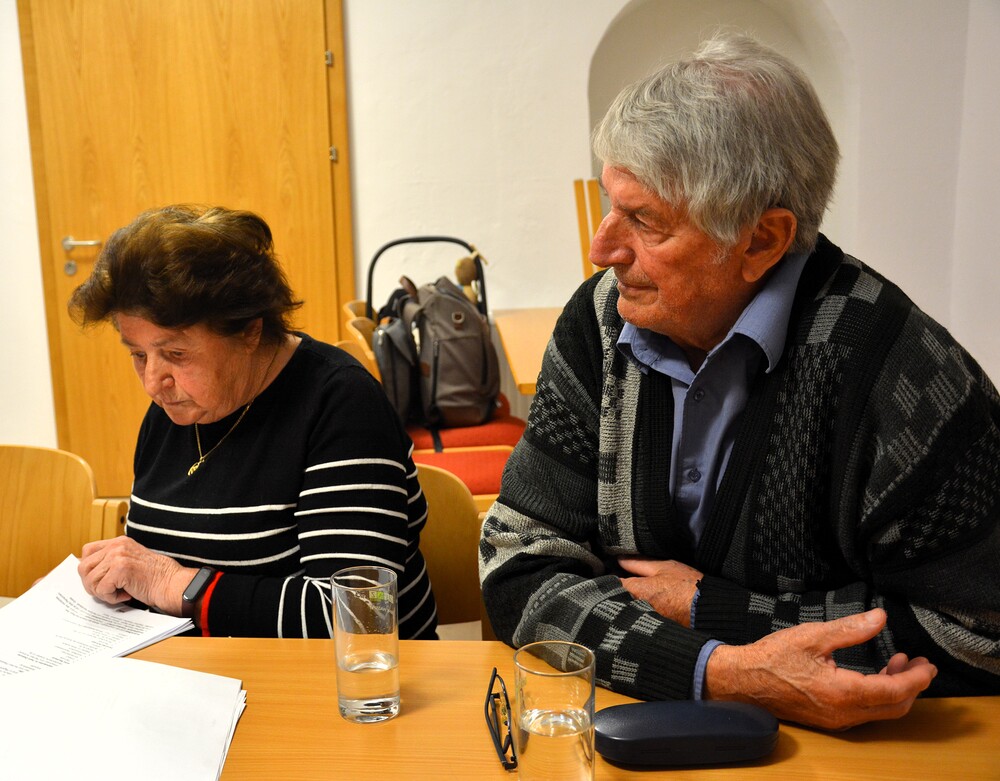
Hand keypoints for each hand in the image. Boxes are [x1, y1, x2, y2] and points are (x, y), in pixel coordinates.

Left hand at [78, 537, 196, 615]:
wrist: (171, 584)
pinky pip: (101, 589)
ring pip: (90, 580)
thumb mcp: (130, 562)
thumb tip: (87, 573)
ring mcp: (118, 555)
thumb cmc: (153, 578)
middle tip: (108, 591)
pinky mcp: (120, 568)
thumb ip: (111, 562)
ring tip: (119, 593)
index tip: (98, 580)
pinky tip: (126, 594)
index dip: (88, 569)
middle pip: (83, 567)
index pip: (87, 551)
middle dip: (91, 584)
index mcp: (119, 542)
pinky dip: (111, 598)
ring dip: (102, 593)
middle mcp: (117, 545)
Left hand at [618, 556, 702, 626]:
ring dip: (626, 606)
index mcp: (635, 591)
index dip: (609, 580)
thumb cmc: (687, 586)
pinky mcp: (652, 631)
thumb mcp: (663, 567)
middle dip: (615, 595)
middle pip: (615, 602)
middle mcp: (634, 609)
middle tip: (622, 588)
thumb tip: (620, 559)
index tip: (611, 576)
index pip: (610, 586)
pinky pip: (637, 622)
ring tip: (636, 600)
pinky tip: (645, 612)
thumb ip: (638, 563)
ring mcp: (642, 622)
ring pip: (625, 613)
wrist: (708, 611)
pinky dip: (637, 618)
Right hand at [704, 608, 937, 729]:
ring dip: (896, 690)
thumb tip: (879, 618)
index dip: (916, 678)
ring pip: (881, 712)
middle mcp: (843, 713)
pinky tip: (874, 676)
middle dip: (912, 685)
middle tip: (919, 664)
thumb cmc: (773, 658)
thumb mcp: (813, 636)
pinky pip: (865, 712)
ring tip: (898, 663)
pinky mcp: (829, 719)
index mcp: (843, 692)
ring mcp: (836, 720)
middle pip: (894, 707)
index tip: (927, 664)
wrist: (743, 681)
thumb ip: (850, 629)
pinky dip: (878, 696)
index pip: (894, 690)